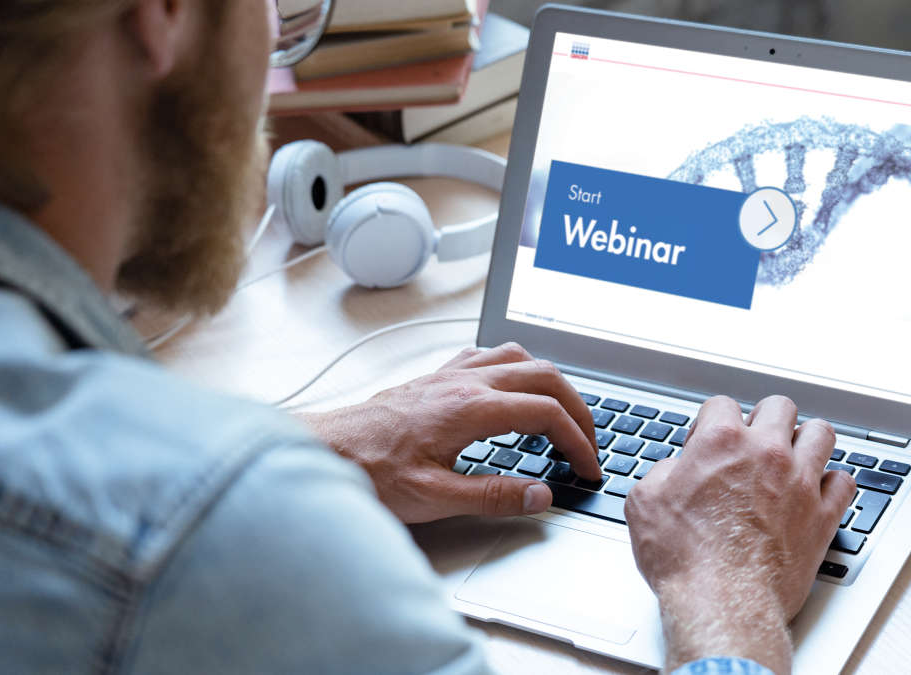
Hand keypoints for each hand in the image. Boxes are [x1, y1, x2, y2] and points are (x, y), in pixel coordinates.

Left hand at [297, 343, 600, 523]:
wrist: (324, 450)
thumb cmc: (369, 471)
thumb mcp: (433, 498)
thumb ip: (493, 497)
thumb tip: (540, 495)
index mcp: (470, 409)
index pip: (546, 414)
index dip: (577, 441)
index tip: (586, 467)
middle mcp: (463, 382)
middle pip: (544, 377)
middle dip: (577, 408)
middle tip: (587, 442)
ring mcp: (448, 375)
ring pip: (518, 357)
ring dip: (548, 383)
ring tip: (558, 415)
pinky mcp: (434, 378)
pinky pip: (486, 356)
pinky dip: (513, 370)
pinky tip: (508, 392)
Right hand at [624, 395, 854, 674]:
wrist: (721, 602)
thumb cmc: (685, 560)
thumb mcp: (645, 503)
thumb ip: (663, 473)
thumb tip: (675, 471)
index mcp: (721, 442)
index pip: (722, 404)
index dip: (711, 421)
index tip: (709, 441)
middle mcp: (766, 453)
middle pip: (780, 406)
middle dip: (764, 418)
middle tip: (754, 440)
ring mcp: (800, 482)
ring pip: (821, 433)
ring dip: (806, 440)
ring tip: (793, 455)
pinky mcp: (823, 515)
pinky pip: (844, 482)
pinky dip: (832, 483)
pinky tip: (817, 491)